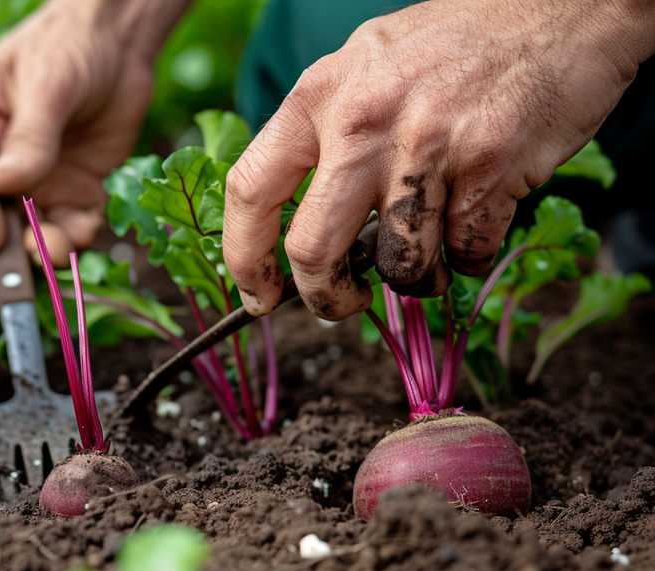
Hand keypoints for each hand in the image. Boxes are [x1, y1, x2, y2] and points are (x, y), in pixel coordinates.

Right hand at [0, 0, 187, 264]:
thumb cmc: (68, 46)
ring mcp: (43, 183)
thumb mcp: (46, 83)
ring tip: (57, 254)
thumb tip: (6, 183)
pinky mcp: (80, 192)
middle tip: (21, 269)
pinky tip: (86, 233)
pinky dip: (80, 237)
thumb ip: (30, 135)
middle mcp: (4, 166)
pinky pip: (76, 225)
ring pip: (36, 229)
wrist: (120, 39)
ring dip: (45, 247)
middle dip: (7, 246)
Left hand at [222, 0, 654, 319]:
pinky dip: (469, 257)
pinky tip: (476, 221)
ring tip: (429, 253)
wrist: (561, 6)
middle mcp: (363, 122)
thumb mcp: (364, 65)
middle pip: (313, 249)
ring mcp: (427, 146)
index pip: (250, 190)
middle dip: (326, 297)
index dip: (244, 258)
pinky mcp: (490, 169)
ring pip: (398, 266)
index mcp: (318, 95)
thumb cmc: (454, 43)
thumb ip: (326, 134)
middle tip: (341, 305)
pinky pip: (464, 253)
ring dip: (414, 280)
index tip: (257, 296)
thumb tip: (299, 227)